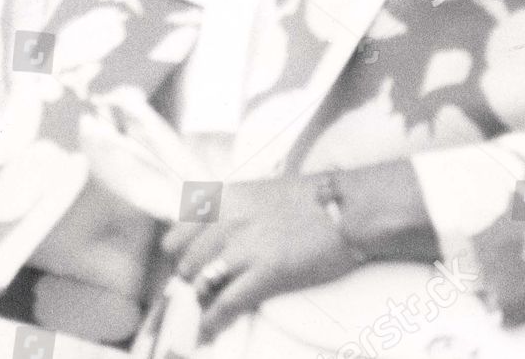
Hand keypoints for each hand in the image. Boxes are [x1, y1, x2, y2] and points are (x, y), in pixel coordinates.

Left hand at [161, 177, 361, 344]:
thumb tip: (217, 237)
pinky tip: (208, 332)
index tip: (186, 266)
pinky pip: (226, 304)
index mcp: (225, 198)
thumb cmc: (311, 199)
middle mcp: (227, 220)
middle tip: (204, 291)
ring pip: (201, 285)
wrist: (346, 208)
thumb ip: (233, 212)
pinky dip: (213, 322)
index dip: (181, 255)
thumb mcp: (259, 193)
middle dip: (192, 281)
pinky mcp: (265, 273)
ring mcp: (244, 247)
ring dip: (203, 301)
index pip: (178, 233)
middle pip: (187, 263)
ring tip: (206, 313)